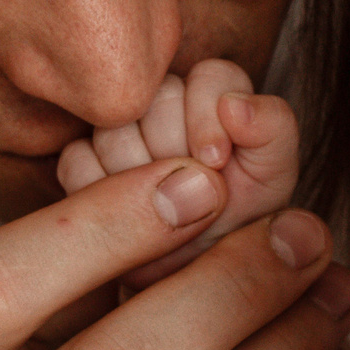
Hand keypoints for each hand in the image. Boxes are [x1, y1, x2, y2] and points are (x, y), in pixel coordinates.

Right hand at [57, 61, 298, 286]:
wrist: (193, 274)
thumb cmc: (239, 220)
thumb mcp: (271, 178)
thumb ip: (272, 129)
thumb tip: (236, 104)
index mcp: (214, 94)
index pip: (207, 74)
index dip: (208, 115)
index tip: (216, 162)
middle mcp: (163, 103)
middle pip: (154, 98)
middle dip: (175, 150)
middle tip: (193, 192)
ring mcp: (117, 131)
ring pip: (112, 129)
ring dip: (141, 177)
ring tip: (165, 209)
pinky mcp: (80, 162)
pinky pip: (77, 161)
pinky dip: (102, 192)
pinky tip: (129, 216)